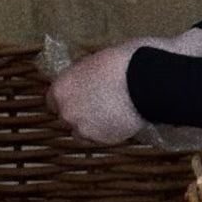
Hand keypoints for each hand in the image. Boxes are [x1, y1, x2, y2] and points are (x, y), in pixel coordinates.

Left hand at [45, 29, 201, 145]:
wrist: (148, 81)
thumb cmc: (126, 61)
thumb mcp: (97, 61)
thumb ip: (86, 75)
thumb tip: (89, 78)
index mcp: (62, 87)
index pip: (53, 100)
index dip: (69, 98)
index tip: (81, 96)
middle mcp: (66, 111)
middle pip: (67, 116)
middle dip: (80, 111)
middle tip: (100, 104)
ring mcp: (83, 128)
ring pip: (81, 131)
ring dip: (92, 125)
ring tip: (111, 114)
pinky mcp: (102, 140)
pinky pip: (99, 139)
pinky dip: (106, 132)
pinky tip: (119, 121)